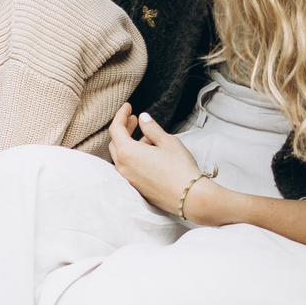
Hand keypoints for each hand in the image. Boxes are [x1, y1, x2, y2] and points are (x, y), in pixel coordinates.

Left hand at [108, 105, 218, 221]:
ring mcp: (128, 179)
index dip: (121, 115)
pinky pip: (129, 168)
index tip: (127, 107)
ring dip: (130, 143)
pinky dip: (134, 157)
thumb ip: (152, 129)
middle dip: (123, 129)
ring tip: (146, 135)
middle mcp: (123, 167)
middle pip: (115, 143)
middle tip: (133, 120)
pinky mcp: (136, 188)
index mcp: (127, 152)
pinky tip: (149, 152)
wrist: (189, 197)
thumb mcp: (167, 142)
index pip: (116, 129)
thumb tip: (143, 118)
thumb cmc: (180, 168)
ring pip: (122, 156)